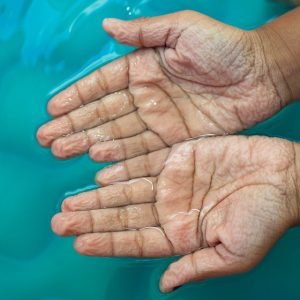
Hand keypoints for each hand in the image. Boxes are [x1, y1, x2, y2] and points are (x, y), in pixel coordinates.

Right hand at [37, 11, 284, 160]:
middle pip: (104, 114)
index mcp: (144, 69)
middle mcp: (147, 98)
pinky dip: (123, 161)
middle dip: (75, 126)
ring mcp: (160, 122)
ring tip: (65, 152)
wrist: (260, 75)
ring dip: (91, 143)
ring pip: (119, 136)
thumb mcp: (182, 30)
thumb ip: (145, 32)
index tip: (53, 109)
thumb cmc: (225, 47)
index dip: (78, 97)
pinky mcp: (176, 141)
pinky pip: (144, 153)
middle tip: (49, 139)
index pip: (103, 85)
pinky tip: (102, 168)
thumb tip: (107, 27)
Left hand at [51, 136, 299, 291]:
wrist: (283, 177)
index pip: (134, 240)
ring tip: (71, 201)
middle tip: (61, 219)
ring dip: (99, 196)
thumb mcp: (233, 253)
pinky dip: (122, 168)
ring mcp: (172, 181)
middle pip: (123, 214)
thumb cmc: (265, 217)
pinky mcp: (178, 157)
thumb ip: (195, 267)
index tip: (77, 241)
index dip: (106, 241)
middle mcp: (170, 207)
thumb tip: (164, 285)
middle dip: (92, 218)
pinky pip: (144, 162)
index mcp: (180, 233)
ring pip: (127, 189)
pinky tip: (100, 174)